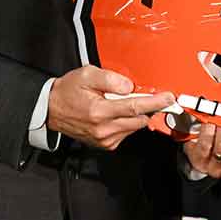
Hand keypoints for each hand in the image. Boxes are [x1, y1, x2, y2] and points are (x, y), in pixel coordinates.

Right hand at [46, 66, 175, 149]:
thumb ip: (110, 79)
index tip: (169, 98)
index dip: (155, 102)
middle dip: (146, 106)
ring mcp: (105, 139)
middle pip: (139, 119)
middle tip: (141, 94)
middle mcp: (103, 129)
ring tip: (116, 104)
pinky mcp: (106, 145)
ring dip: (134, 114)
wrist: (52, 110)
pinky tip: (113, 114)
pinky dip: (126, 122)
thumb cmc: (68, 91)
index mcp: (99, 111)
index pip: (135, 107)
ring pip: (134, 127)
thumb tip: (130, 87)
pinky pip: (126, 133)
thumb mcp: (87, 74)